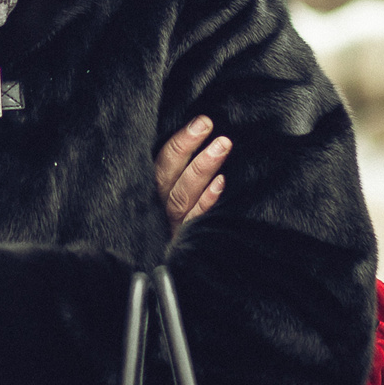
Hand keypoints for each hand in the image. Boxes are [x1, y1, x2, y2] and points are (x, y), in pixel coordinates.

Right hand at [153, 116, 228, 231]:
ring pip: (181, 195)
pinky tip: (221, 182)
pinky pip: (195, 220)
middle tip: (207, 125)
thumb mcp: (191, 182)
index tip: (202, 122)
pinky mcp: (189, 240)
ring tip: (222, 145)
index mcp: (161, 189)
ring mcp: (176, 225)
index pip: (162, 161)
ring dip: (201, 168)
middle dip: (185, 147)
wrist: (204, 262)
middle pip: (166, 176)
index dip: (180, 141)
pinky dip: (207, 201)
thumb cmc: (203, 208)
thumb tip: (211, 131)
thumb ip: (193, 163)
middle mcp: (163, 206)